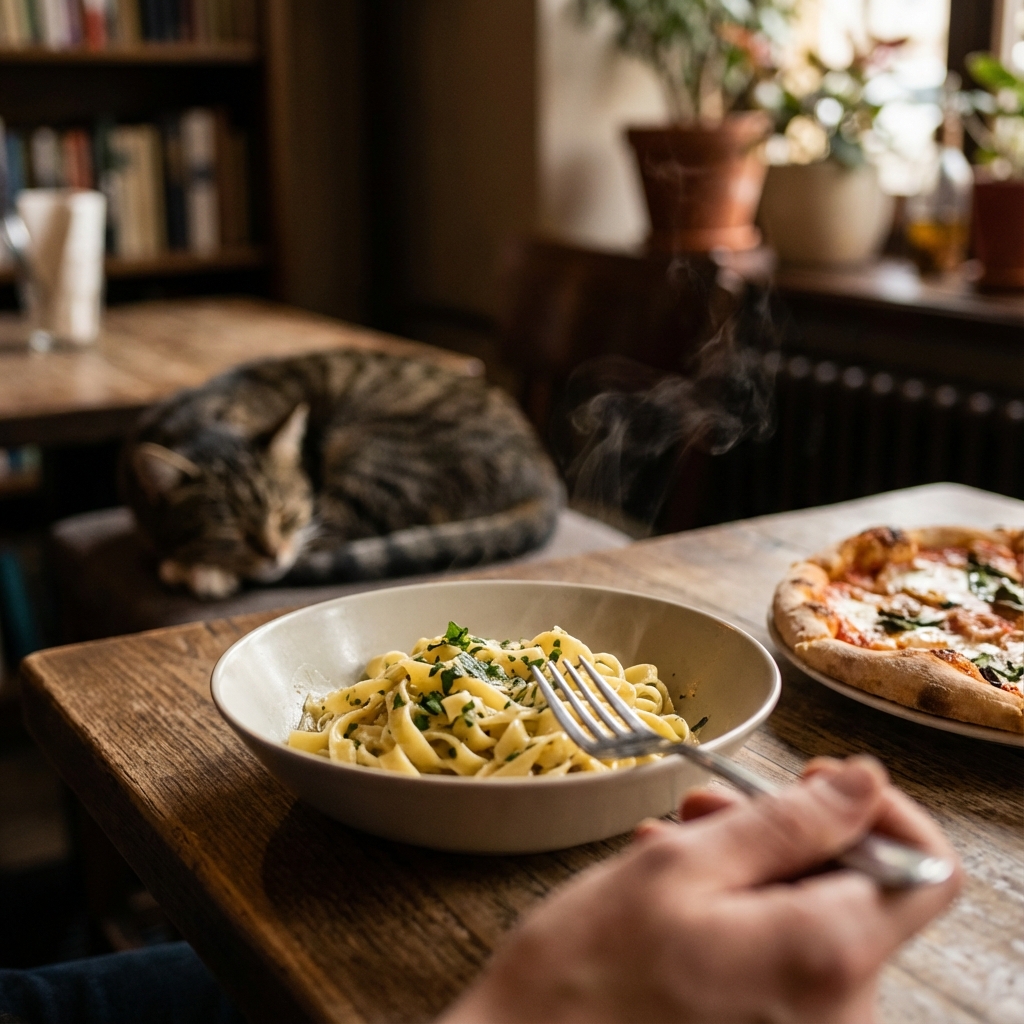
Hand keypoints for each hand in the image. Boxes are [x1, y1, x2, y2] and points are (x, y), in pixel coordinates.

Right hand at [439, 756, 961, 1023]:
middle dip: (785, 832)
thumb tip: (862, 782)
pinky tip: (675, 892)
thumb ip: (784, 824)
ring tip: (671, 843)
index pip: (927, 868)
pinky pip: (784, 962)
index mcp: (828, 960)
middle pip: (859, 889)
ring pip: (811, 919)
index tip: (810, 784)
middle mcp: (842, 1015)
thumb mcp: (680, 868)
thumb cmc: (587, 972)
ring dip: (749, 867)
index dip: (876, 810)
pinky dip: (740, 915)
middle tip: (705, 804)